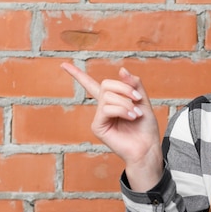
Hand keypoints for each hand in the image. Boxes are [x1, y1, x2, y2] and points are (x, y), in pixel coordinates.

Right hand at [61, 62, 162, 190]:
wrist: (147, 147)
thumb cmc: (145, 127)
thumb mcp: (143, 101)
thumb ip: (134, 85)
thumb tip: (121, 70)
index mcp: (111, 101)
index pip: (91, 85)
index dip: (77, 74)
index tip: (63, 64)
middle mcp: (102, 108)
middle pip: (105, 84)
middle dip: (124, 88)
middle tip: (138, 99)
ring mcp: (99, 118)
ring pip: (107, 97)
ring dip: (126, 103)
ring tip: (135, 114)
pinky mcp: (98, 127)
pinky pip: (106, 109)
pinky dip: (122, 110)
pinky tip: (131, 117)